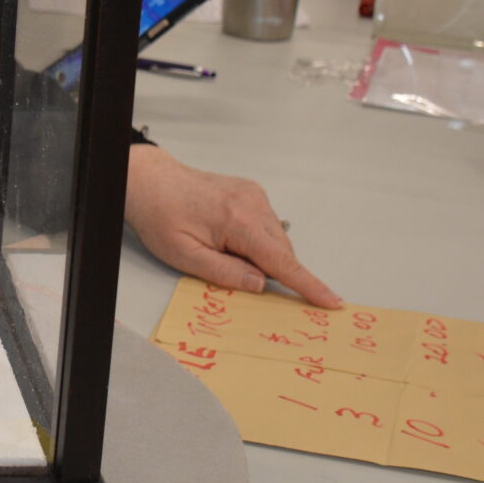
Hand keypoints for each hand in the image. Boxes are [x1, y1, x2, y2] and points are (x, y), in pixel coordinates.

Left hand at [125, 145, 339, 306]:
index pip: (282, 262)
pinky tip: (228, 238)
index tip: (331, 300)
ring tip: (221, 249)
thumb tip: (261, 286)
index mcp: (238, 221)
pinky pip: (267, 226)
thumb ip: (225, 274)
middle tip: (232, 271)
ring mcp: (254, 195)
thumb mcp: (185, 256)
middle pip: (281, 252)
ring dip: (262, 255)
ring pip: (276, 240)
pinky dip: (257, 240)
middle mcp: (253, 204)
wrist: (152, 182)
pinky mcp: (251, 193)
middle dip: (269, 271)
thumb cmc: (161, 216)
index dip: (308, 285)